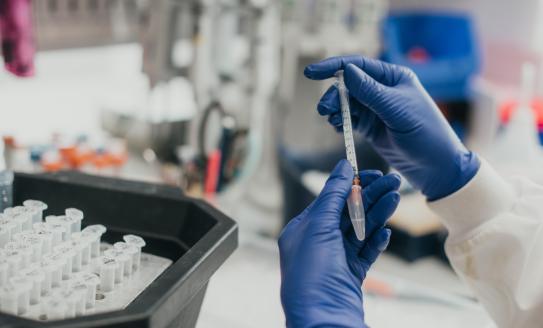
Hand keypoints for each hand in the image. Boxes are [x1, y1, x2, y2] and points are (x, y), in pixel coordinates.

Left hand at [279, 160, 400, 327]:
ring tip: (396, 199)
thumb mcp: (318, 227)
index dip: (351, 184)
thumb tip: (342, 167)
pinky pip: (365, 252)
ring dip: (377, 214)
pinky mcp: (350, 275)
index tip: (371, 172)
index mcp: (302, 230)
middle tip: (394, 181)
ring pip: (359, 230)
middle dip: (370, 196)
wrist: (322, 319)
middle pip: (347, 212)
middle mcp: (317, 243)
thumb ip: (332, 195)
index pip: (329, 199)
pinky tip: (386, 232)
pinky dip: (376, 241)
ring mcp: (334, 260)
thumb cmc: (311, 274)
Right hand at [304, 56, 479, 199]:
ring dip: (335, 109)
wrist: (437, 168)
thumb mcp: (398, 111)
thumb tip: (347, 71)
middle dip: (333, 95)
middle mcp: (383, 90)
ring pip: (346, 102)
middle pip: (349, 85)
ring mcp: (376, 109)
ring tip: (331, 120)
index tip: (311, 72)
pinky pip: (350, 119)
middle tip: (324, 110)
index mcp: (394, 77)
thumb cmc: (427, 135)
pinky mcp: (371, 127)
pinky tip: (337, 128)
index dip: (334, 66)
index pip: (359, 65)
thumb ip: (371, 92)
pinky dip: (340, 122)